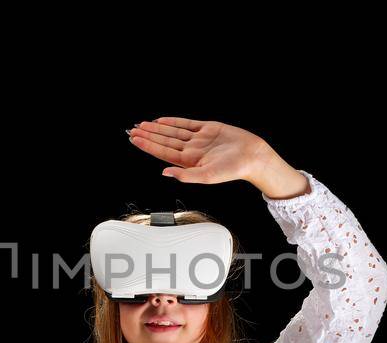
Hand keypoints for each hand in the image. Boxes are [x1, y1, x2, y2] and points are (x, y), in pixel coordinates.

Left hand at [126, 117, 309, 199]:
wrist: (253, 156)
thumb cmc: (234, 169)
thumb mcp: (208, 176)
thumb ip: (186, 175)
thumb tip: (166, 173)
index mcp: (190, 162)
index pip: (163, 153)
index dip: (148, 146)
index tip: (135, 139)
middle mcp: (192, 150)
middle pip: (165, 141)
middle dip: (149, 136)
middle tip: (132, 130)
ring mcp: (199, 139)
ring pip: (173, 132)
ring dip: (158, 129)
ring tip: (142, 125)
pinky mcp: (208, 129)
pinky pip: (187, 124)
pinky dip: (174, 122)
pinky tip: (162, 121)